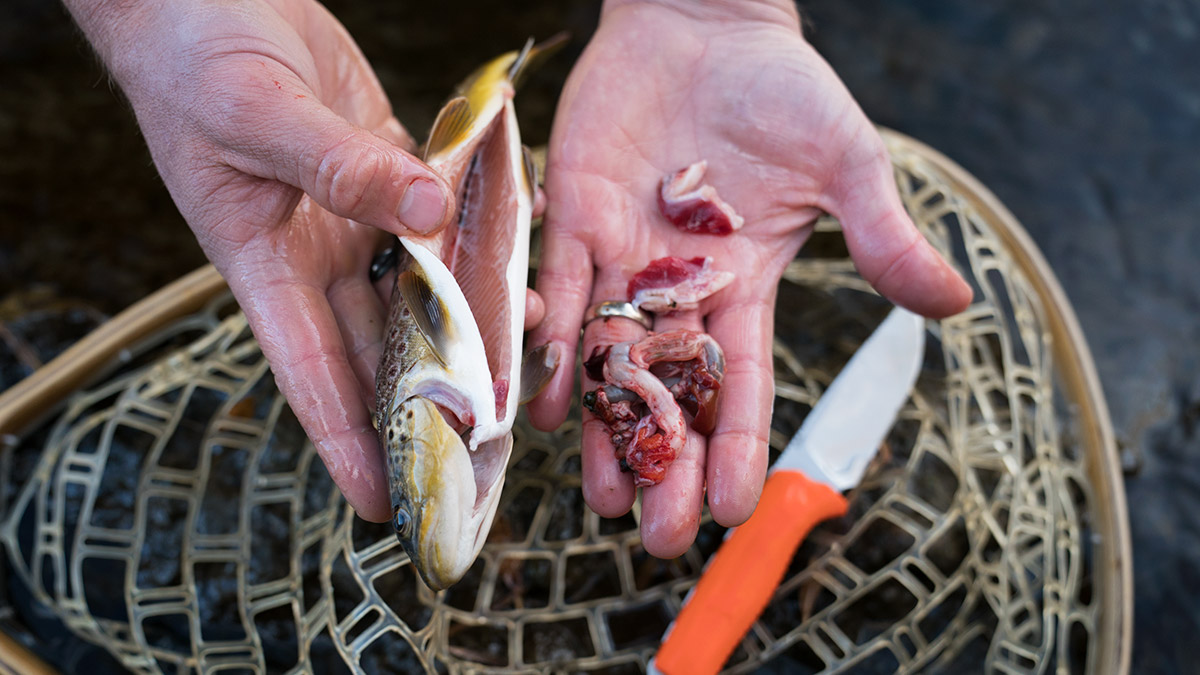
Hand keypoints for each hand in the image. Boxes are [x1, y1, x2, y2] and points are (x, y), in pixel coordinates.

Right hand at [65, 0, 472, 521]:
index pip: (309, 370)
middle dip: (428, 395)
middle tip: (486, 443)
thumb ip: (339, 167)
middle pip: (379, 344)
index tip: (381, 498)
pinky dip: (477, 228)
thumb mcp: (256, 114)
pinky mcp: (388, 168)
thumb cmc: (194, 59)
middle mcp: (315, 251)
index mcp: (263, 261)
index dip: (344, 438)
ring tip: (528, 341)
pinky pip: (442, 212)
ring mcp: (355, 213)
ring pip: (422, 284)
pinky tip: (522, 240)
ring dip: (470, 314)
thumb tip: (425, 212)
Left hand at [529, 0, 971, 556]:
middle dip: (666, 462)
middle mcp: (678, 290)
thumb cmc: (782, 91)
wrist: (705, 24)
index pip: (744, 382)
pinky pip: (561, 290)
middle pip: (671, 391)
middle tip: (658, 534)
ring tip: (605, 495)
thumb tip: (954, 303)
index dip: (739, 445)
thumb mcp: (846, 164)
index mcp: (743, 286)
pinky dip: (553, 342)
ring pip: (609, 359)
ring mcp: (624, 258)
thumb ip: (882, 237)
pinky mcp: (577, 216)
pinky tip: (548, 401)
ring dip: (605, 427)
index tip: (734, 509)